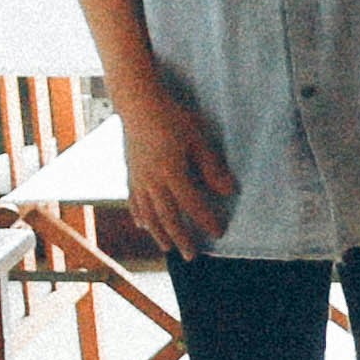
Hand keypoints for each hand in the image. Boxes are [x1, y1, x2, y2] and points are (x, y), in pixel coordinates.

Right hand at [117, 73, 236, 260]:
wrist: (137, 104)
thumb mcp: (198, 137)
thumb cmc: (172, 117)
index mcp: (171, 172)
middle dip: (181, 238)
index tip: (218, 232)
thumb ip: (211, 166)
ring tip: (168, 247)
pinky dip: (139, 215)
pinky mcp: (130, 173)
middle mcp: (152, 181)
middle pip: (168, 217)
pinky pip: (133, 201)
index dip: (205, 220)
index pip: (192, 204)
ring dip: (159, 233)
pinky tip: (143, 224)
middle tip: (191, 256)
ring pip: (149, 213)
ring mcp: (138, 179)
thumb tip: (229, 191)